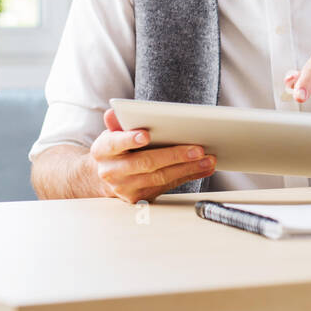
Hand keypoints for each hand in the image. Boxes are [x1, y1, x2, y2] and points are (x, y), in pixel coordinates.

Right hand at [89, 108, 216, 203]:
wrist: (106, 176)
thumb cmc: (116, 149)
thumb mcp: (112, 133)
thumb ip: (117, 123)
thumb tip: (114, 112)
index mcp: (103, 150)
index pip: (115, 143)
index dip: (130, 139)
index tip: (146, 135)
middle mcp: (112, 171)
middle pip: (145, 163)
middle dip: (174, 156)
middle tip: (197, 149)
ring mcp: (125, 188)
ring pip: (160, 178)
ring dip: (188, 168)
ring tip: (207, 159)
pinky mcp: (139, 199)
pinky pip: (167, 186)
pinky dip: (188, 176)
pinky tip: (203, 168)